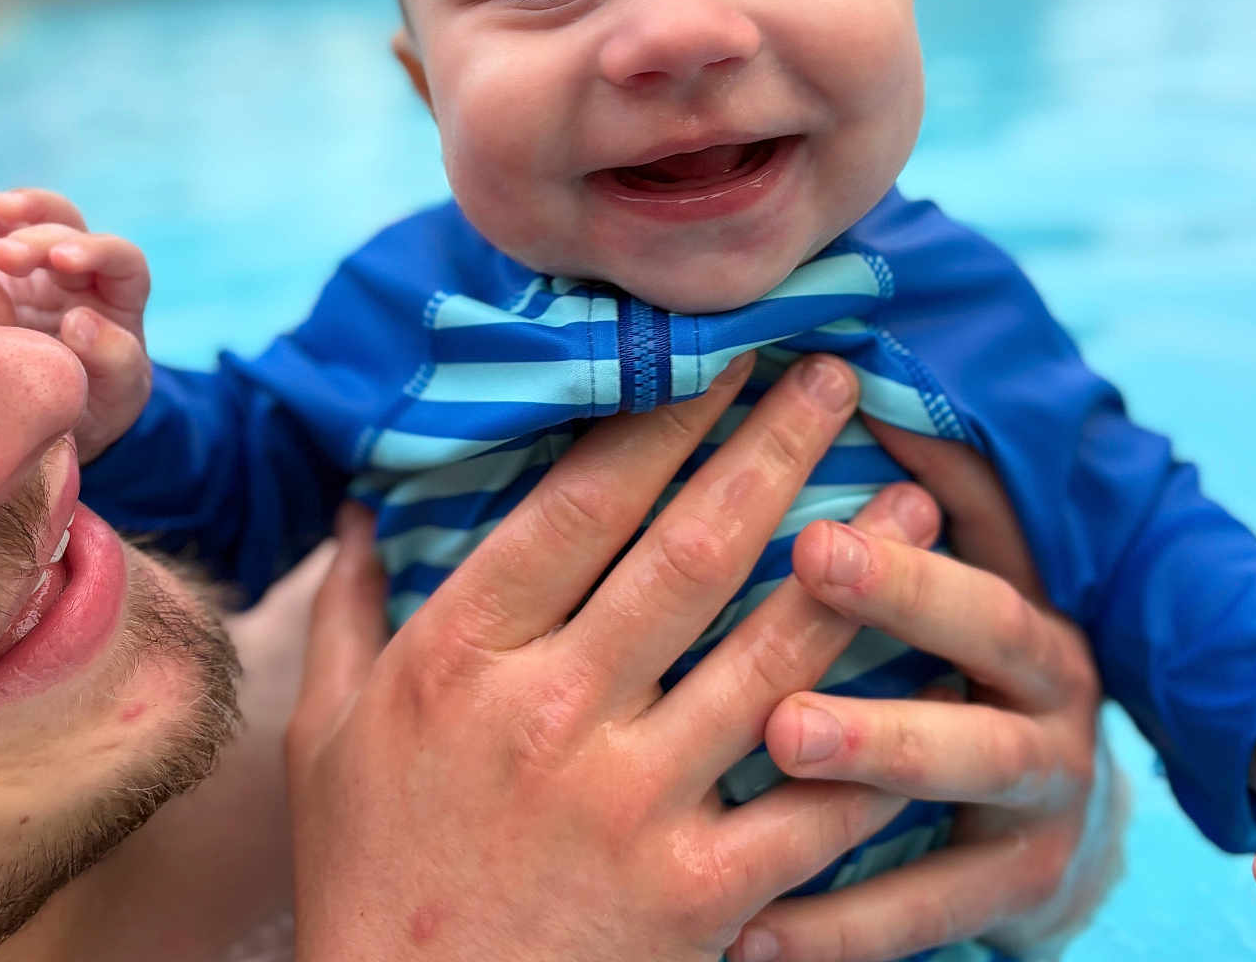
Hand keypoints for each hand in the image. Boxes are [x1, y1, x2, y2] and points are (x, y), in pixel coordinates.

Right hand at [0, 186, 150, 459]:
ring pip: (43, 225)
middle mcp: (88, 278)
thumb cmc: (100, 407)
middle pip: (75, 234)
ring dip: (19, 212)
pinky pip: (5, 233)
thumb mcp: (118, 394)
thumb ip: (115, 359)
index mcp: (122, 302)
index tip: (61, 260)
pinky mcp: (9, 278)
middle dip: (42, 237)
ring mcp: (46, 275)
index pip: (124, 261)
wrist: (64, 421)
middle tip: (3, 255)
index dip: (96, 251)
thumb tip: (81, 320)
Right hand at [286, 355, 942, 961]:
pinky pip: (810, 806)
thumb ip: (353, 610)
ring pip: (770, 658)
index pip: (582, 506)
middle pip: (691, 554)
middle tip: (840, 378)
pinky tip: (926, 680)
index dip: (664, 419)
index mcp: (463, 658)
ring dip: (853, 572)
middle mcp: (553, 714)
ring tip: (914, 503)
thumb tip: (356, 505)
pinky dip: (875, 739)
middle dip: (775, 451)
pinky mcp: (696, 898)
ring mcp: (631, 807)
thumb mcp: (328, 736)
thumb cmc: (371, 875)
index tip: (723, 357)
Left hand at [733, 423, 1112, 961]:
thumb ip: (926, 488)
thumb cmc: (967, 656)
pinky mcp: (1016, 891)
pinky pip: (928, 912)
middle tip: (800, 627)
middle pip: (988, 655)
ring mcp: (1039, 801)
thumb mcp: (963, 571)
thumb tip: (855, 374)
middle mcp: (1050, 700)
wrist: (1044, 808)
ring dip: (874, 768)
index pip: (978, 568)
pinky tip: (747, 932)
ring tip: (781, 749)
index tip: (808, 534)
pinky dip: (840, 924)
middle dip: (900, 625)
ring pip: (964, 783)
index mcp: (1025, 613)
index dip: (903, 555)